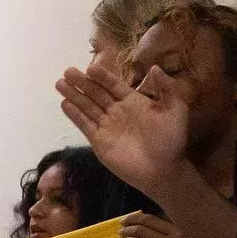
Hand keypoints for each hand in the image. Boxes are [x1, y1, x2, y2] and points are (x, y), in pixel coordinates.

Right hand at [57, 63, 188, 198]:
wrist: (161, 169)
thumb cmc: (170, 140)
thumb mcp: (177, 110)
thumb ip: (167, 88)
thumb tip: (155, 67)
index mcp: (134, 101)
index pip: (114, 85)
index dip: (102, 76)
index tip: (90, 67)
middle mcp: (117, 111)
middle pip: (96, 93)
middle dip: (82, 82)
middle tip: (67, 71)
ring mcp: (106, 125)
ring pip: (87, 106)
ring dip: (74, 95)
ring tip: (59, 83)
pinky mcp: (98, 140)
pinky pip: (84, 124)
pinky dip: (74, 114)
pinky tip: (64, 103)